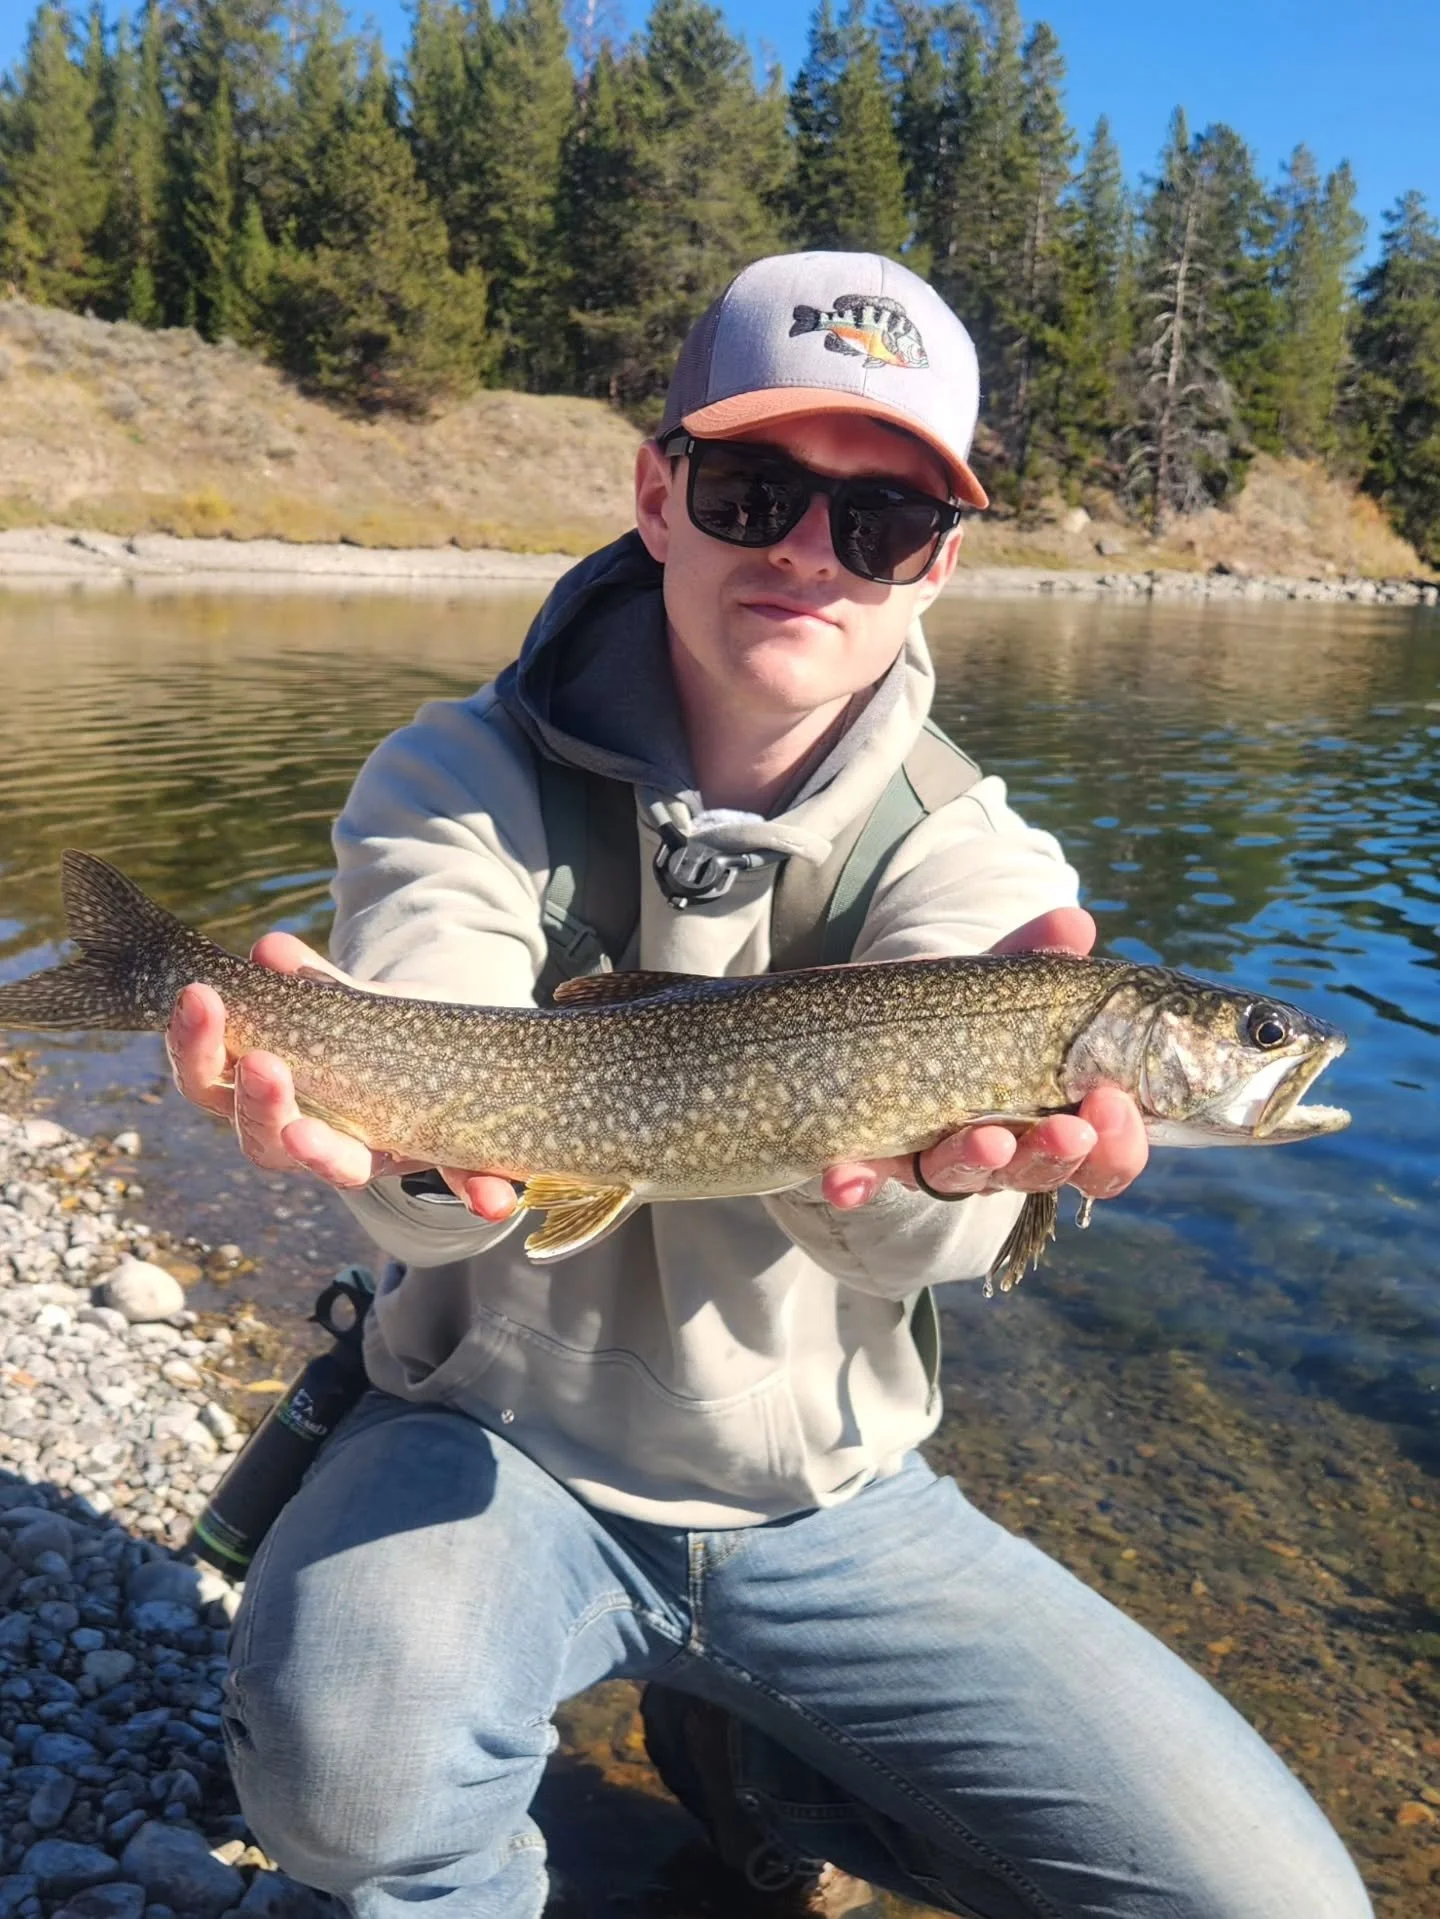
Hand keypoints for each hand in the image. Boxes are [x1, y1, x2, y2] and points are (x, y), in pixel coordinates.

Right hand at [164, 933, 517, 1221]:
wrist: (455, 1049)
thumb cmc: (380, 1033)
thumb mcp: (347, 1004)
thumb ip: (312, 984)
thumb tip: (269, 950)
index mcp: (278, 1098)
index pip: (218, 1092)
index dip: (199, 1054)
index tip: (196, 1000)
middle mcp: (321, 1140)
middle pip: (266, 1144)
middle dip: (257, 1107)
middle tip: (259, 1063)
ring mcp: (383, 1155)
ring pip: (345, 1168)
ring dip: (328, 1155)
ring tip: (310, 1133)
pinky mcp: (452, 1160)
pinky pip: (466, 1183)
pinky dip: (479, 1191)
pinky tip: (495, 1198)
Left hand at [821, 906, 1148, 1210]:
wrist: (876, 1040)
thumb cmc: (962, 1023)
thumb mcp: (997, 988)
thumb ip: (1034, 961)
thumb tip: (1071, 925)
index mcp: (1048, 1119)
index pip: (1101, 1154)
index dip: (1116, 1143)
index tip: (1112, 1104)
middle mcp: (997, 1152)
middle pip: (1035, 1171)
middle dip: (1055, 1154)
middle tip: (1070, 1131)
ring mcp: (931, 1160)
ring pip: (958, 1177)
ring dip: (976, 1161)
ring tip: (990, 1140)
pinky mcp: (868, 1158)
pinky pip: (861, 1179)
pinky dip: (853, 1182)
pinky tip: (844, 1179)